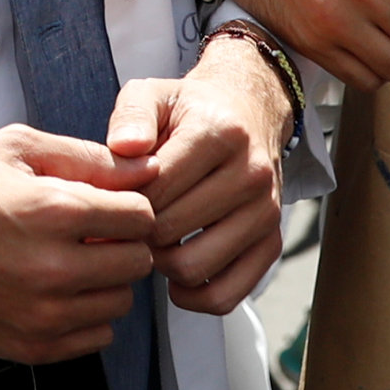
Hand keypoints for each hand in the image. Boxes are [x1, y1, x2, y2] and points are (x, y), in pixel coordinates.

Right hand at [0, 126, 158, 363]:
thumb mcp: (13, 149)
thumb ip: (84, 156)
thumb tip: (143, 168)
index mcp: (55, 210)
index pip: (141, 216)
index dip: (127, 205)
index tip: (105, 206)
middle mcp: (55, 267)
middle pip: (137, 262)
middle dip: (120, 243)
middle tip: (88, 235)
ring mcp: (43, 314)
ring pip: (120, 303)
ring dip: (104, 281)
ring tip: (67, 262)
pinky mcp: (30, 346)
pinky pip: (95, 337)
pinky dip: (85, 316)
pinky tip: (54, 292)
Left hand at [108, 43, 287, 311]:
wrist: (249, 112)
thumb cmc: (189, 108)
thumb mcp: (153, 94)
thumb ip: (132, 115)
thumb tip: (122, 147)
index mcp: (220, 134)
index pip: (156, 187)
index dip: (124, 198)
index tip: (117, 194)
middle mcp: (251, 175)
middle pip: (170, 230)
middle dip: (138, 230)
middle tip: (129, 220)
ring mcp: (266, 214)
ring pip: (195, 268)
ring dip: (161, 263)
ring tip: (153, 240)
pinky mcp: (272, 245)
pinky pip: (226, 296)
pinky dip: (193, 296)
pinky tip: (175, 273)